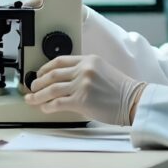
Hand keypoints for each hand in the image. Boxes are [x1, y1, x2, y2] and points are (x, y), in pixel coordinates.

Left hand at [24, 54, 145, 125]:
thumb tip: (64, 80)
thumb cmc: (122, 90)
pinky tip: (44, 108)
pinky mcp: (82, 100)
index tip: (39, 74)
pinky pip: (58, 102)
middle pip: (52, 74)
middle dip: (38, 81)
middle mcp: (83, 70)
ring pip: (51, 89)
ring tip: (32, 99)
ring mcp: (82, 84)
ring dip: (38, 95)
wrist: (135, 101)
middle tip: (32, 87)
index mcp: (88, 60)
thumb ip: (84, 71)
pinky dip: (48, 106)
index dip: (45, 68)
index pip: (59, 60)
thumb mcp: (102, 70)